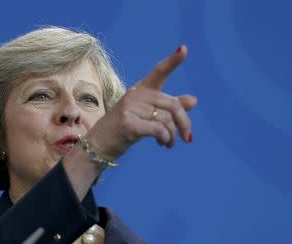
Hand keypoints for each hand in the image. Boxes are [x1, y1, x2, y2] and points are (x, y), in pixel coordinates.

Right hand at [87, 45, 196, 159]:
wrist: (98, 145)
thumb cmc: (123, 129)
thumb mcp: (146, 116)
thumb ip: (169, 108)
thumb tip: (194, 100)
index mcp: (139, 90)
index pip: (158, 72)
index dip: (172, 62)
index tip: (184, 49)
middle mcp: (135, 95)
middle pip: (172, 105)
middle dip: (184, 123)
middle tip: (187, 138)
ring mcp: (130, 109)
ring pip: (167, 120)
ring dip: (172, 136)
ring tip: (168, 143)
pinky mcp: (129, 124)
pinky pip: (159, 130)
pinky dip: (165, 139)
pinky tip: (162, 144)